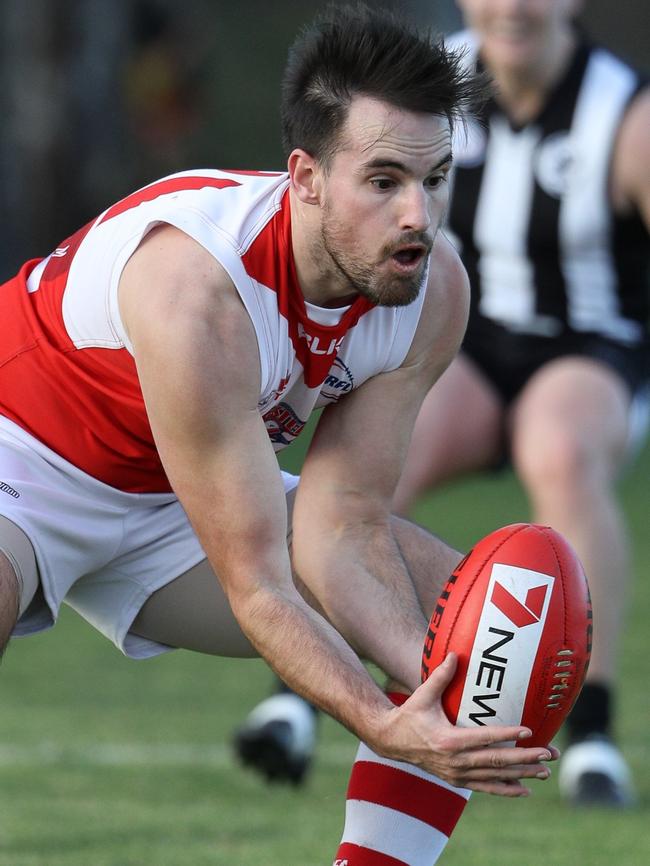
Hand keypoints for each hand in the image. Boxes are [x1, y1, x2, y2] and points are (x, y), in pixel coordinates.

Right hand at [372, 653, 558, 796]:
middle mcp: (455, 761)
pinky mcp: (457, 780)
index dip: (507, 735)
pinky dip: (506, 789)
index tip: (529, 731)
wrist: (392, 742)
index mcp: (448, 740)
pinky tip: (525, 789)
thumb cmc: (410, 714)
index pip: (484, 738)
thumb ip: (440, 676)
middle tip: (548, 753)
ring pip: (495, 777)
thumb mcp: (423, 695)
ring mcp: (457, 774)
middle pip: (496, 761)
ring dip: (522, 775)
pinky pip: (486, 788)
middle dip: (525, 758)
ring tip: (545, 772)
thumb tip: (455, 654)